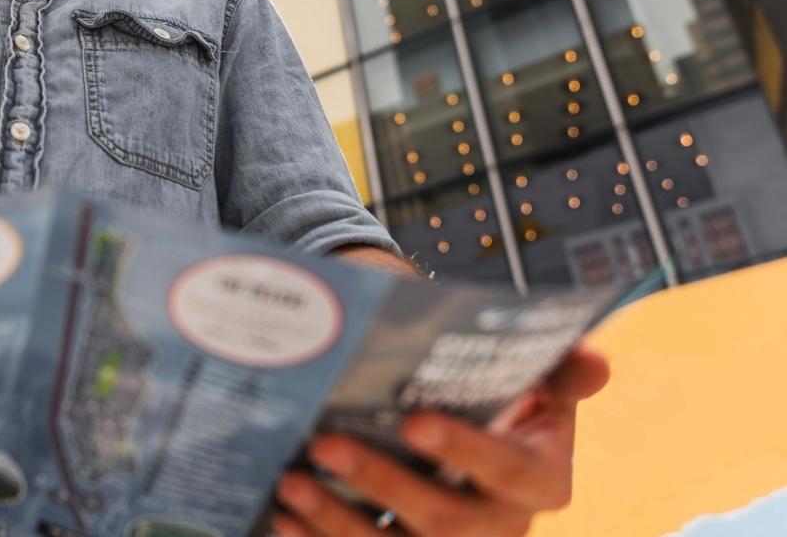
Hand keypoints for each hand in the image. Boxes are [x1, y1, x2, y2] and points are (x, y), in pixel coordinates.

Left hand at [272, 345, 610, 535]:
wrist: (473, 445)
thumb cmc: (503, 407)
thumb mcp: (538, 384)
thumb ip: (559, 371)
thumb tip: (596, 360)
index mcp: (543, 479)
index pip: (507, 470)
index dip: (465, 448)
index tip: (415, 419)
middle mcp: (502, 527)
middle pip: (445, 520)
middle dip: (382, 483)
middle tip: (325, 444)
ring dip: (340, 521)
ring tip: (292, 482)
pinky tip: (282, 518)